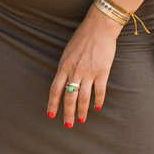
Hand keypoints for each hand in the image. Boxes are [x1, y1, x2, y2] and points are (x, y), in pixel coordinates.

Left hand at [47, 7, 120, 127]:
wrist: (98, 28)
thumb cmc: (81, 39)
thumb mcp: (67, 53)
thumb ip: (65, 68)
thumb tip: (64, 82)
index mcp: (63, 67)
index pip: (55, 90)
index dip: (52, 103)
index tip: (50, 115)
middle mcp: (74, 71)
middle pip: (69, 97)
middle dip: (67, 113)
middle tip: (67, 125)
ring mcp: (89, 73)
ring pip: (84, 97)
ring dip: (81, 111)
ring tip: (80, 121)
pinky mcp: (103, 72)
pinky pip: (99, 90)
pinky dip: (98, 101)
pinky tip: (97, 108)